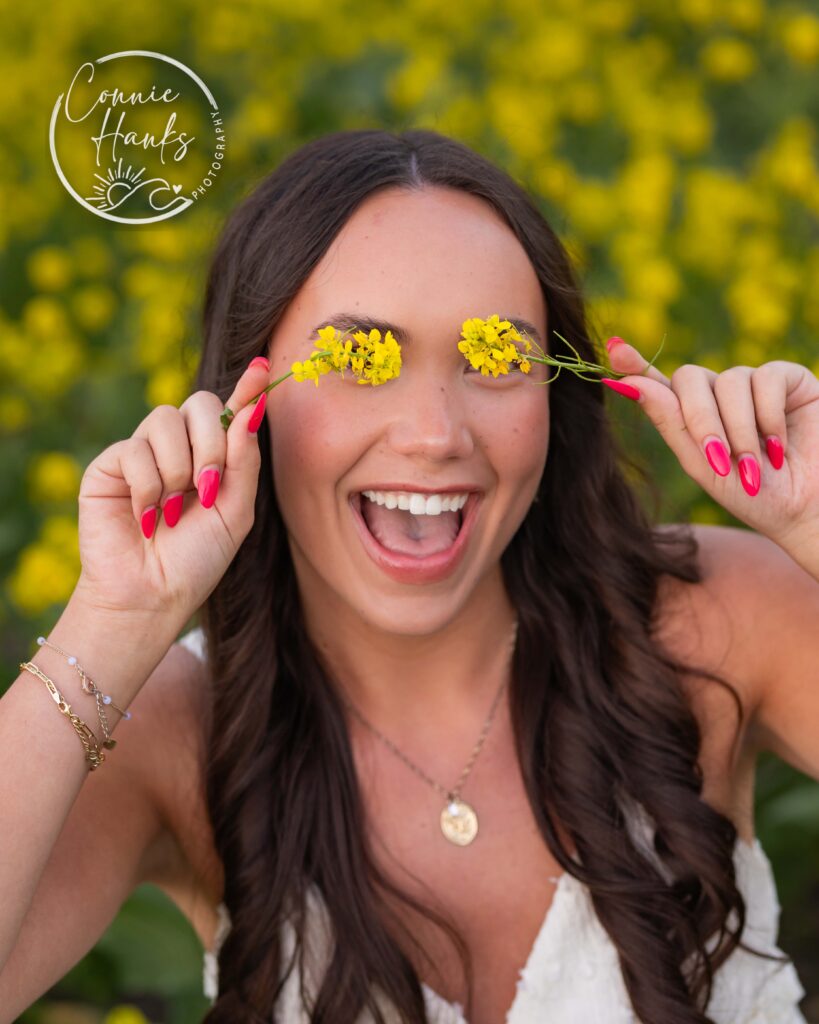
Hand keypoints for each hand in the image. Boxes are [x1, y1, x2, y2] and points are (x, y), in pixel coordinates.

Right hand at [74, 355, 270, 620]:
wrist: (152, 594)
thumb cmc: (197, 560)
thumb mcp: (235, 512)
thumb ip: (244, 462)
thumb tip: (250, 410)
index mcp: (215, 457)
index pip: (231, 412)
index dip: (247, 387)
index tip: (264, 368)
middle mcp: (180, 447)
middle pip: (199, 404)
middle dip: (211, 443)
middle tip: (208, 487)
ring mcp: (144, 451)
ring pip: (165, 421)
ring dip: (178, 470)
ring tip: (173, 510)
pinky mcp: (111, 463)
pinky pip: (135, 449)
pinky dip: (148, 488)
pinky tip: (146, 517)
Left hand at [603, 337, 818, 563]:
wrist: (807, 511)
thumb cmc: (754, 496)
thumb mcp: (703, 464)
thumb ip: (669, 422)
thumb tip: (630, 382)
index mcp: (691, 416)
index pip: (659, 383)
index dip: (636, 364)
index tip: (613, 350)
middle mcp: (719, 395)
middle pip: (689, 378)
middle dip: (700, 419)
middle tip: (720, 458)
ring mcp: (753, 384)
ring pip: (728, 380)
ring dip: (738, 428)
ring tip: (755, 464)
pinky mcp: (788, 378)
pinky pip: (765, 377)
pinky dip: (768, 415)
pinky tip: (779, 444)